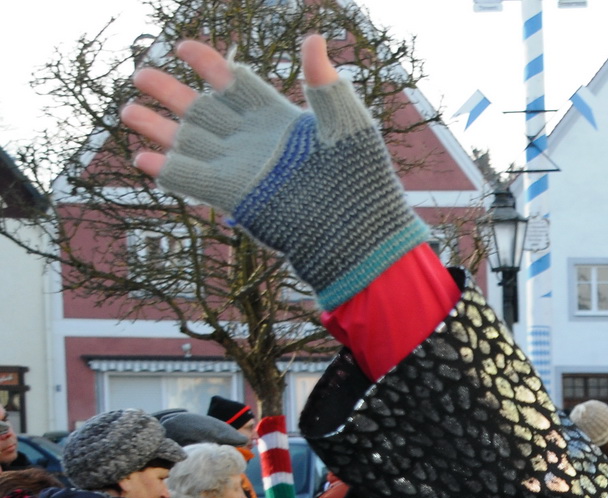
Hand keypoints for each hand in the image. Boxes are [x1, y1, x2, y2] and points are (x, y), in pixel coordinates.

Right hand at [123, 36, 428, 309]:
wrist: (356, 230)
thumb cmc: (360, 177)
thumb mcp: (347, 123)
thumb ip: (324, 83)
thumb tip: (313, 38)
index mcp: (277, 118)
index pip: (235, 84)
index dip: (208, 63)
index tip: (183, 46)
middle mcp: (252, 141)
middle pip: (202, 109)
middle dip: (169, 91)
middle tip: (140, 74)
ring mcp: (239, 168)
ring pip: (188, 142)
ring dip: (157, 127)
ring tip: (128, 110)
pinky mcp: (232, 195)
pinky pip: (191, 179)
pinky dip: (166, 169)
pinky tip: (141, 157)